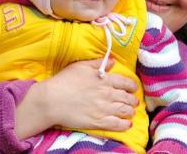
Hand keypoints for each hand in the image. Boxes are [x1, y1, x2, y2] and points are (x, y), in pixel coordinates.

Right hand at [15, 58, 137, 139]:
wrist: (52, 99)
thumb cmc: (65, 80)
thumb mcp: (82, 66)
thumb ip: (99, 63)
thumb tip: (113, 61)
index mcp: (105, 79)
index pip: (125, 82)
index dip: (131, 85)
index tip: (133, 87)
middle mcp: (107, 94)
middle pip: (126, 97)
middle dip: (133, 100)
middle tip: (134, 101)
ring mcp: (103, 109)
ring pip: (124, 111)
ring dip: (131, 111)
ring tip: (132, 112)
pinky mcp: (98, 122)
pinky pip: (116, 124)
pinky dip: (125, 125)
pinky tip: (127, 124)